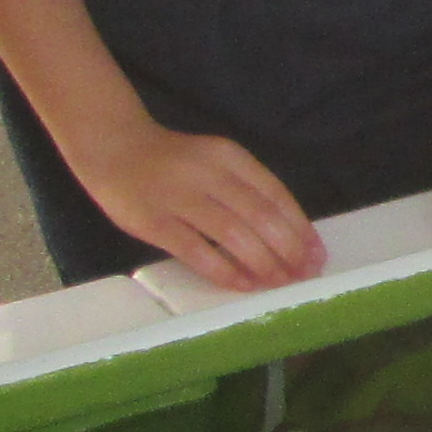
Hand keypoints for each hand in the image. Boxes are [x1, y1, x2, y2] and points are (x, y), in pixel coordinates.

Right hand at [70, 119, 325, 290]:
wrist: (114, 147)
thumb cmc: (175, 162)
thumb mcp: (216, 162)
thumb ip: (246, 189)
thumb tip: (288, 232)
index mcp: (230, 156)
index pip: (275, 193)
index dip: (300, 226)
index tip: (317, 252)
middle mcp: (209, 174)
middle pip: (260, 215)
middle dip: (288, 249)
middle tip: (304, 274)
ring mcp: (179, 197)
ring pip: (233, 234)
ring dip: (262, 262)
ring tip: (279, 282)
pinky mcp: (154, 222)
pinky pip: (196, 251)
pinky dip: (224, 270)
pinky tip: (243, 284)